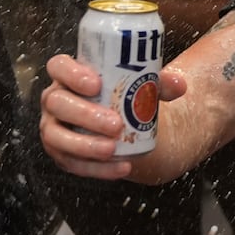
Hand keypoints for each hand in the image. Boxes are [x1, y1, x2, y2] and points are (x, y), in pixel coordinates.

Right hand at [40, 54, 187, 180]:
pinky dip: (96, 168)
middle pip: (58, 103)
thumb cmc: (124, 97)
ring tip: (113, 149)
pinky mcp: (62, 153)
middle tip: (115, 124)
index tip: (96, 84)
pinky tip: (120, 168)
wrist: (123, 126)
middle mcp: (56, 100)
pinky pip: (72, 163)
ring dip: (85, 145)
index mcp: (70, 76)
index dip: (72, 74)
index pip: (59, 66)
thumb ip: (160, 82)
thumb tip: (179, 85)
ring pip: (58, 136)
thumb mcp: (141, 85)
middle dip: (85, 115)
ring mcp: (54, 127)